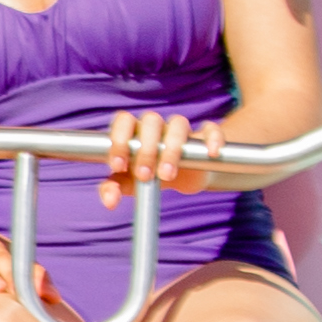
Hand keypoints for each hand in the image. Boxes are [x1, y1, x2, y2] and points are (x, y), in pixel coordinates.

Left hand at [98, 108, 219, 200]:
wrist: (182, 179)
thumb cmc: (148, 175)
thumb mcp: (128, 183)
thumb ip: (113, 188)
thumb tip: (109, 200)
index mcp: (134, 131)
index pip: (124, 120)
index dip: (119, 139)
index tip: (118, 166)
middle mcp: (157, 126)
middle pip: (151, 120)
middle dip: (146, 148)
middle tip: (144, 175)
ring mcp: (182, 130)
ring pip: (179, 124)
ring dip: (172, 148)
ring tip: (167, 174)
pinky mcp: (205, 137)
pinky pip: (211, 129)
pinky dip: (212, 138)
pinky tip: (211, 152)